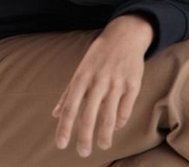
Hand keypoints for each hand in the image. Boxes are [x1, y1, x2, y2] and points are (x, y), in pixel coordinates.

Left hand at [51, 15, 153, 157]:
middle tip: (83, 153)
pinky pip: (125, 108)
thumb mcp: (81, 68)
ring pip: (109, 115)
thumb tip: (55, 114)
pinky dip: (120, 120)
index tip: (61, 145)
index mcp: (82, 77)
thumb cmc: (99, 54)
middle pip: (89, 115)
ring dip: (105, 134)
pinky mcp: (133, 83)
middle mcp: (98, 81)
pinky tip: (117, 126)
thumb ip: (68, 92)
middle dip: (85, 137)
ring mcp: (116, 82)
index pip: (70, 107)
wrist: (125, 35)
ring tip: (103, 145)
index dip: (64, 127)